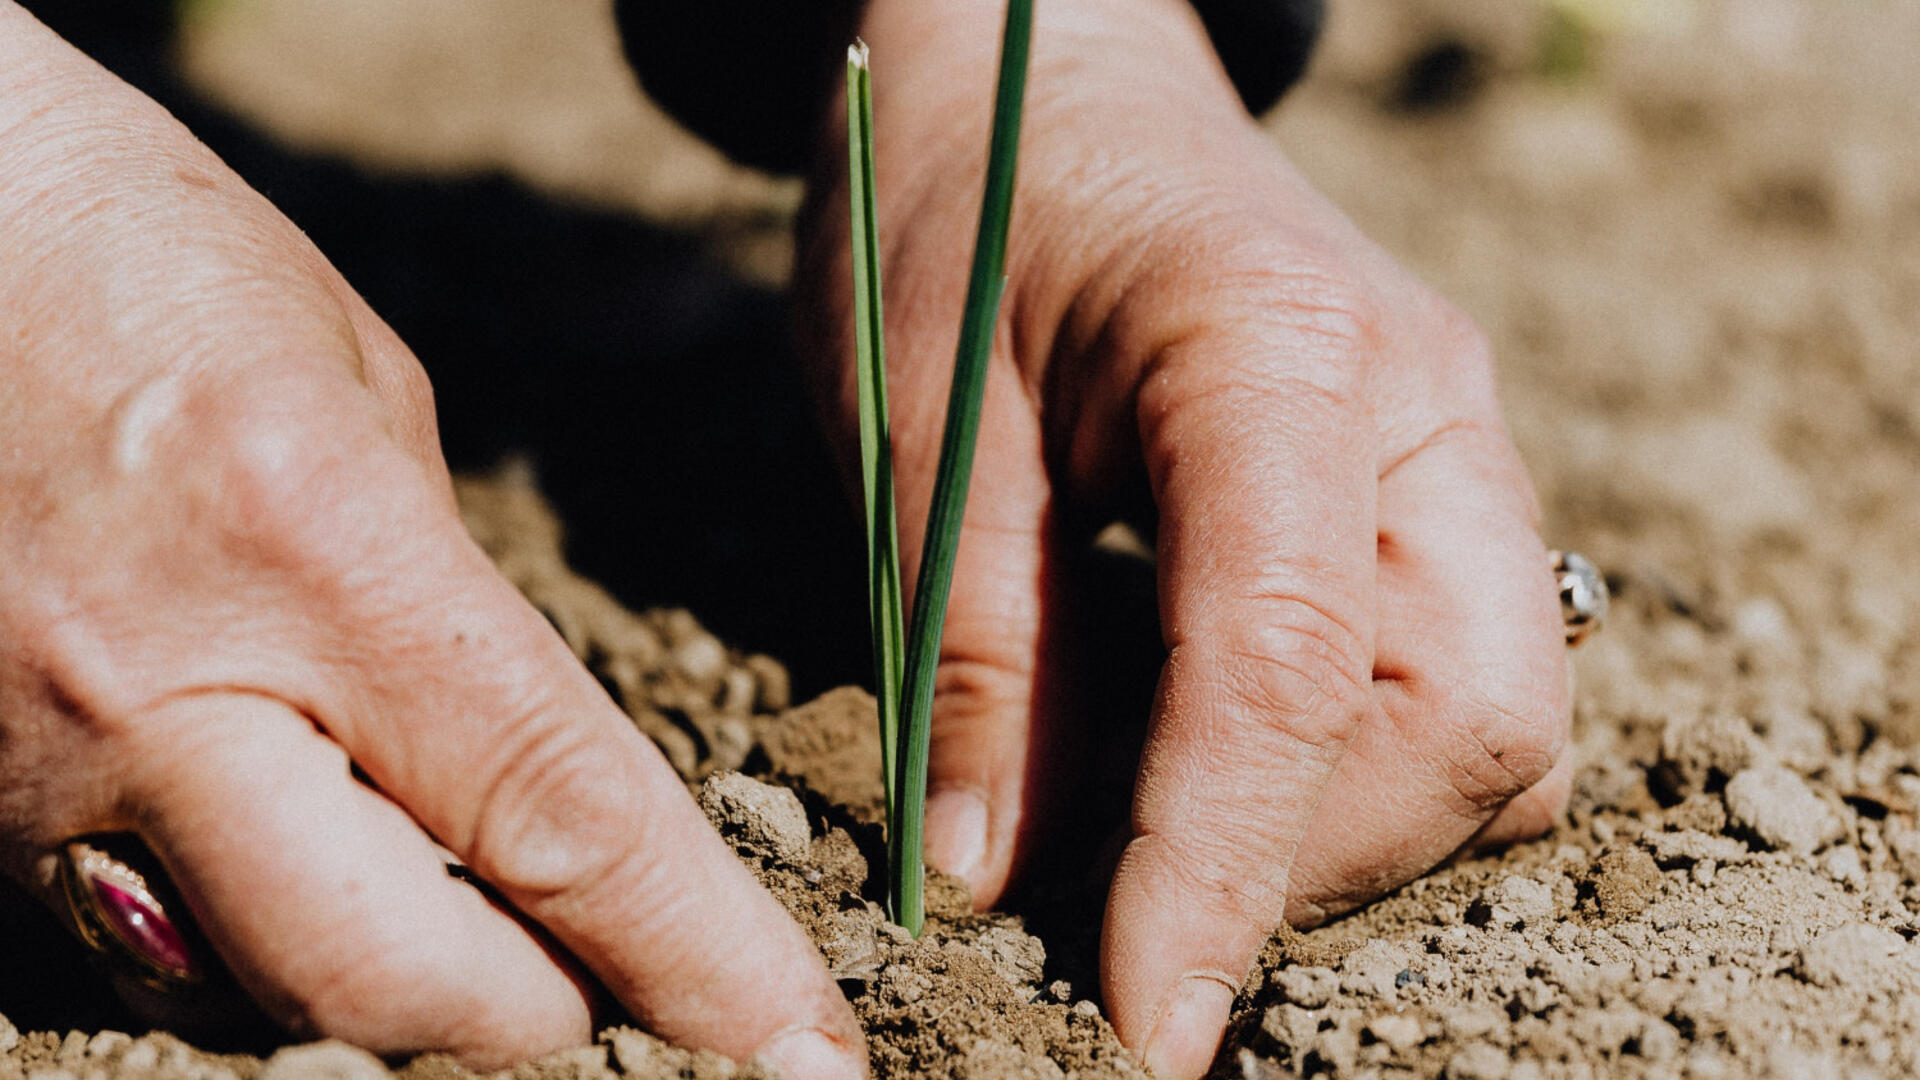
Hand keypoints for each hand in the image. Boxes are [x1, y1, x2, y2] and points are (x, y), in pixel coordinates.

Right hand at [0, 7, 862, 1076]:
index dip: (700, 962)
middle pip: (398, 982)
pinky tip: (305, 870)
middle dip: (543, 1024)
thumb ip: (441, 601)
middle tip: (622, 1000)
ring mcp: (29, 776)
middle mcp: (163, 694)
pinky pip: (137, 943)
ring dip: (395, 992)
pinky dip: (254, 944)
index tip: (808, 1055)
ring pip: (255, 994)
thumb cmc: (138, 259)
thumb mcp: (357, 394)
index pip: (559, 818)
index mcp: (318, 552)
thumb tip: (513, 768)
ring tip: (473, 930)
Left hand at [799, 0, 1569, 1074]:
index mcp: (1280, 351)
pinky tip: (1197, 750)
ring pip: (1490, 726)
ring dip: (1330, 826)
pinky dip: (1337, 766)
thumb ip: (978, 649)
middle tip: (1122, 907)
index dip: (1223, 871)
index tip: (1148, 1023)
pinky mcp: (1426, 492)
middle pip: (1471, 723)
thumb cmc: (958, 200)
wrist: (1034, 64)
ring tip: (1145, 826)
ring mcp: (1450, 448)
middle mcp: (1424, 407)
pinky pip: (1449, 684)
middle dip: (1306, 858)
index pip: (1293, 667)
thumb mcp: (921, 416)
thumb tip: (1000, 880)